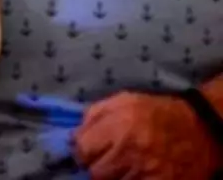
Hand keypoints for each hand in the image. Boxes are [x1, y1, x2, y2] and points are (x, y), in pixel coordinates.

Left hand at [74, 91, 222, 178]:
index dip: (81, 150)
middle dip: (95, 166)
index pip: (83, 149)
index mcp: (118, 126)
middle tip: (102, 160)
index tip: (85, 149)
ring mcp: (145, 173)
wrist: (198, 130)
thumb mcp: (123, 101)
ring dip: (113, 176)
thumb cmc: (155, 112)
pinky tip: (133, 174)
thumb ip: (94, 114)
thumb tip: (75, 134)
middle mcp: (130, 151)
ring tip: (121, 165)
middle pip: (95, 172)